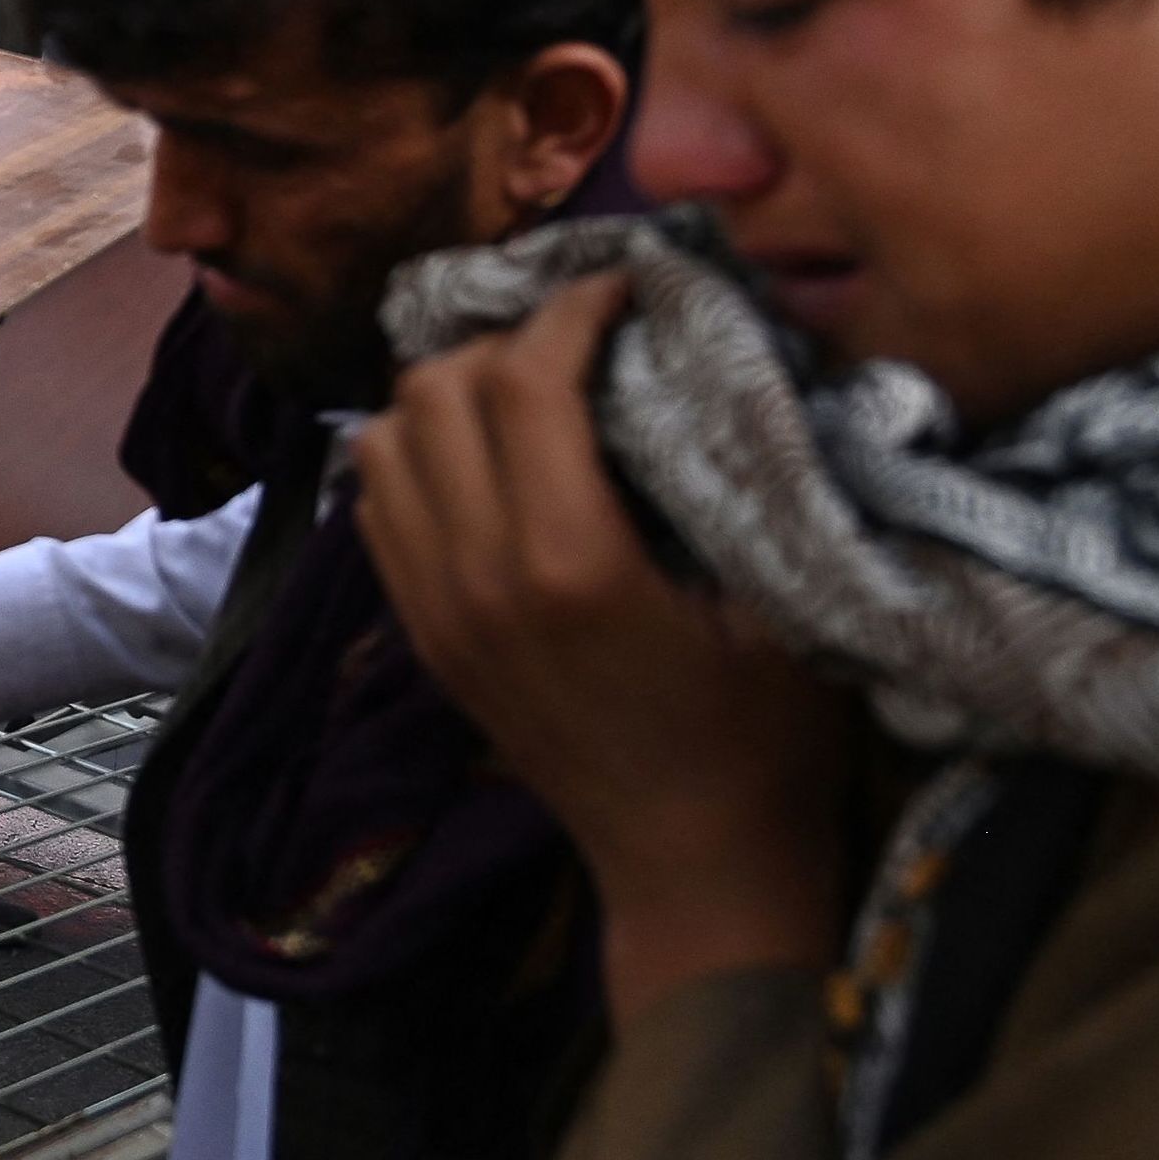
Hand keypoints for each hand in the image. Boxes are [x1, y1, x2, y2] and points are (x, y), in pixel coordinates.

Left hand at [353, 274, 853, 1023]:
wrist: (693, 866)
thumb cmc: (767, 736)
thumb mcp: (782, 597)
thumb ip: (737, 472)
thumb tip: (712, 352)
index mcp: (568, 561)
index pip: (524, 379)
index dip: (572, 311)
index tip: (622, 293)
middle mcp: (475, 578)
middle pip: (435, 392)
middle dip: (505, 340)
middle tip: (578, 338)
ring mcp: (434, 611)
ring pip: (384, 441)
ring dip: (447, 395)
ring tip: (525, 389)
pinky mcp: (421, 637)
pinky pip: (376, 508)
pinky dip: (416, 458)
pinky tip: (487, 458)